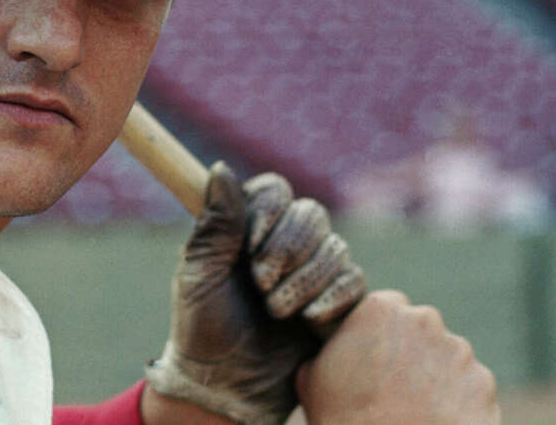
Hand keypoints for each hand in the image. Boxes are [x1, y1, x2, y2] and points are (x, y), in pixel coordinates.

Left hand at [145, 162, 365, 424]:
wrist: (229, 387)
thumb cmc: (205, 328)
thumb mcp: (199, 275)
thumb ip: (215, 224)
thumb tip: (221, 168)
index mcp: (249, 228)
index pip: (275, 190)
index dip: (269, 211)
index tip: (250, 244)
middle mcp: (285, 242)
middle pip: (310, 214)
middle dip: (286, 251)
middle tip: (260, 285)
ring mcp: (315, 271)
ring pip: (335, 247)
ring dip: (303, 281)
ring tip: (275, 312)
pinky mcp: (339, 302)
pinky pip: (355, 282)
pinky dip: (331, 299)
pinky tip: (309, 321)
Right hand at [296, 290, 499, 424]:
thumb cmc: (342, 420)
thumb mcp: (312, 376)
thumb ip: (330, 349)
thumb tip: (332, 350)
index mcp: (382, 308)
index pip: (389, 307)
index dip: (382, 334)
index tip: (377, 358)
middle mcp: (425, 319)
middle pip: (422, 329)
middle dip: (413, 351)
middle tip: (397, 387)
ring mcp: (459, 351)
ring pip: (449, 358)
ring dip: (438, 377)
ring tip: (418, 410)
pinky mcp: (483, 384)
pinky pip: (471, 389)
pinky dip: (460, 404)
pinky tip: (437, 423)